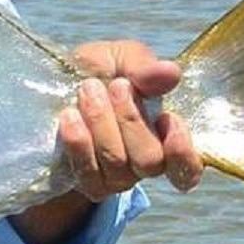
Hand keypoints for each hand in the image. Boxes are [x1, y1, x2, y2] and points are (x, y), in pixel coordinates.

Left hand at [59, 40, 201, 197]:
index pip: (188, 168)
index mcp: (167, 136)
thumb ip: (145, 68)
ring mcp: (118, 179)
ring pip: (118, 164)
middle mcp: (146, 163)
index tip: (169, 118)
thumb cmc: (101, 73)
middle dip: (132, 121)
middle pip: (150, 161)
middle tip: (117, 86)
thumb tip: (170, 73)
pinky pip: (88, 172)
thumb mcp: (122, 59)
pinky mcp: (89, 184)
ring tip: (88, 90)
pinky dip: (79, 142)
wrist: (55, 87)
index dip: (182, 152)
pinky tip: (69, 116)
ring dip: (103, 124)